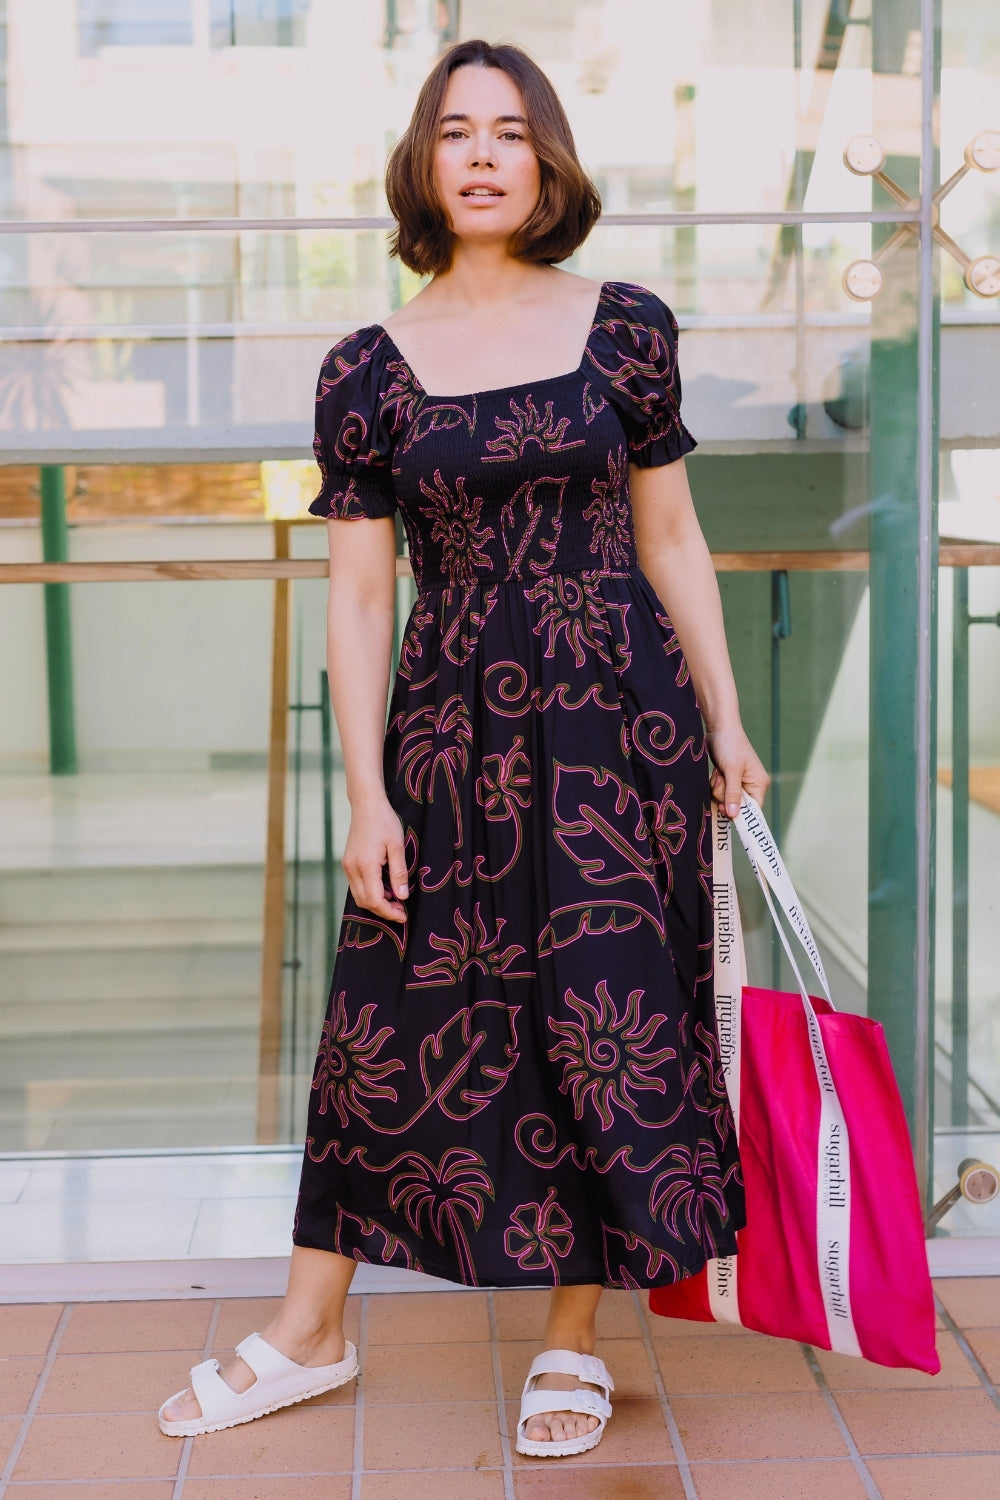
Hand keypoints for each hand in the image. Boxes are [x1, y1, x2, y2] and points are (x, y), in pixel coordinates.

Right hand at [342, 793, 409, 922]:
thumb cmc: (384, 822)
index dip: (389, 912)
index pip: (374, 900)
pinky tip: (385, 887)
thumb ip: (399, 873)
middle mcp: (352, 868)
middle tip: (402, 909)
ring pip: (359, 896)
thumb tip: (402, 896)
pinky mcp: (347, 863)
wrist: (366, 805)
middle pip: (364, 902)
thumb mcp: (397, 847)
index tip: (404, 915)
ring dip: (376, 902)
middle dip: (383, 910)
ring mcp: (347, 866)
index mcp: (365, 865)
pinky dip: (370, 892)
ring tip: (395, 898)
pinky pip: (357, 886)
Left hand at [705, 724, 769, 819]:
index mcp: (759, 784)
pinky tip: (717, 772)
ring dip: (718, 788)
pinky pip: (720, 792)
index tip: (724, 810)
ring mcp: (739, 783)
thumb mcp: (731, 770)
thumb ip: (732, 793)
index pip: (753, 810)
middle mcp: (751, 785)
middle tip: (722, 779)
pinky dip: (715, 784)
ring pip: (725, 799)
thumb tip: (734, 815)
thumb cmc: (730, 745)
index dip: (739, 813)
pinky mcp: (728, 780)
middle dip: (724, 794)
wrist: (719, 728)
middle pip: (736, 806)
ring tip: (719, 771)